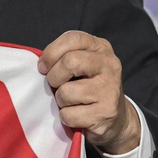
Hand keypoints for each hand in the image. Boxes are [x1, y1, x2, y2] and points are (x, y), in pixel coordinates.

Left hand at [37, 30, 139, 154]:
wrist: (116, 118)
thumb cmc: (88, 86)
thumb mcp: (81, 64)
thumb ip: (64, 57)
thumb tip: (42, 66)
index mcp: (101, 47)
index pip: (72, 39)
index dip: (51, 53)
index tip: (43, 67)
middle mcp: (109, 65)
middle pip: (69, 62)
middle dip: (54, 77)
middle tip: (56, 85)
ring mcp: (109, 89)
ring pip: (66, 92)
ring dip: (60, 100)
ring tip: (71, 101)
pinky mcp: (106, 112)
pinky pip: (69, 115)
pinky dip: (66, 118)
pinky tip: (78, 115)